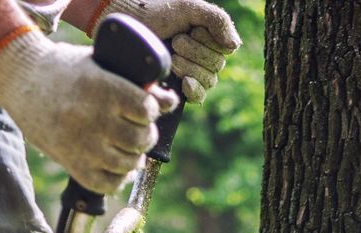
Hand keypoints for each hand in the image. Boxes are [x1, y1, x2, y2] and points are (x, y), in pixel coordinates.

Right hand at [0, 29, 178, 192]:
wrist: (19, 78)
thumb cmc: (64, 69)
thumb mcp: (99, 64)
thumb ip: (135, 83)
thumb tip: (170, 102)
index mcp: (102, 88)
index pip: (146, 109)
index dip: (151, 109)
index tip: (144, 108)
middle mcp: (92, 118)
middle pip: (140, 139)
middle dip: (145, 135)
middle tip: (138, 130)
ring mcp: (81, 144)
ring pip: (128, 164)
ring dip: (134, 158)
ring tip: (128, 148)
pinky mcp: (70, 163)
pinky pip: (106, 184)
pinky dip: (118, 179)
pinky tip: (117, 167)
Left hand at [87, 0, 240, 103]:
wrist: (125, 26)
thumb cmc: (154, 12)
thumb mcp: (188, 8)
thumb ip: (217, 20)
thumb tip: (235, 46)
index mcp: (207, 37)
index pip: (225, 49)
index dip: (208, 41)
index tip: (190, 30)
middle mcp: (202, 56)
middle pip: (217, 66)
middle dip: (195, 53)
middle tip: (175, 42)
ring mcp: (191, 73)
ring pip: (208, 80)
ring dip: (190, 67)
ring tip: (171, 57)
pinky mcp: (178, 89)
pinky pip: (199, 97)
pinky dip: (194, 90)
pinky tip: (184, 81)